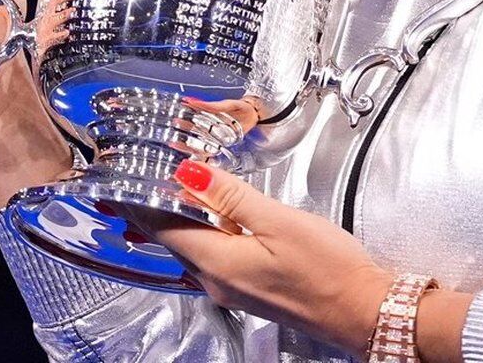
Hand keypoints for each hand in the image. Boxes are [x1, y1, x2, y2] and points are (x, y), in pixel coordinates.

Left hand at [134, 161, 471, 360]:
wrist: (364, 311)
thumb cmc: (329, 270)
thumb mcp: (280, 221)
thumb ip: (231, 195)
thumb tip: (189, 173)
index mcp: (218, 261)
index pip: (162, 225)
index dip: (139, 199)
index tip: (118, 179)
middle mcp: (216, 281)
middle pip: (172, 238)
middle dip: (151, 208)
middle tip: (133, 179)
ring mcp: (231, 288)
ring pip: (190, 247)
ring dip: (175, 220)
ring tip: (159, 194)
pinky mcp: (248, 289)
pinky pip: (211, 256)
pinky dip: (200, 233)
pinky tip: (207, 220)